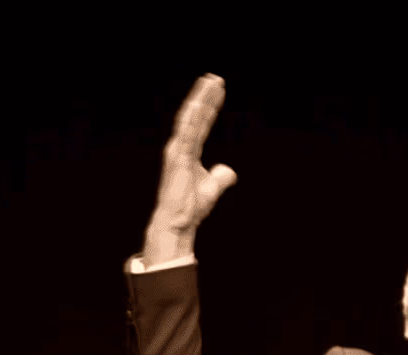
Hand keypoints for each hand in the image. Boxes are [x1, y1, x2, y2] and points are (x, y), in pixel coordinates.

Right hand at [144, 74, 237, 263]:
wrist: (178, 222)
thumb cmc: (190, 207)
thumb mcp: (212, 188)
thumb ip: (221, 177)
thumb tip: (229, 171)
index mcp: (187, 150)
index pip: (201, 122)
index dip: (210, 105)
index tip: (219, 89)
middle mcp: (180, 146)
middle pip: (194, 115)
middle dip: (204, 95)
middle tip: (215, 78)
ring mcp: (177, 151)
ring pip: (189, 119)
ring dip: (200, 99)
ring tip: (210, 83)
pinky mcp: (178, 158)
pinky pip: (187, 133)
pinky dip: (193, 118)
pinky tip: (200, 103)